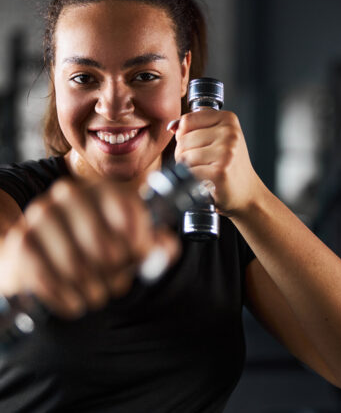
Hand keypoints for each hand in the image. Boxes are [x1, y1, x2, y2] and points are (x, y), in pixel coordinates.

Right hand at [0, 180, 177, 317]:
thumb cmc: (97, 243)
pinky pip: (47, 277)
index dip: (139, 243)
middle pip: (103, 245)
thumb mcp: (130, 238)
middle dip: (115, 272)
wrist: (46, 248)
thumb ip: (156, 244)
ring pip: (75, 265)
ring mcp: (42, 214)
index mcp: (103, 189)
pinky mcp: (22, 240)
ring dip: (92, 289)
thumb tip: (166, 249)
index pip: (129, 212)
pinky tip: (77, 302)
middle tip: (118, 283)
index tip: (140, 258)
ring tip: (99, 295)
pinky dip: (66, 297)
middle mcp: (71, 194)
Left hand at [173, 109, 259, 216]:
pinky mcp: (219, 171)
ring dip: (187, 168)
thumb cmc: (231, 165)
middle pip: (183, 139)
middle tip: (201, 163)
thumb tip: (173, 126)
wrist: (247, 192)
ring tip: (203, 171)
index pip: (187, 120)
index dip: (185, 135)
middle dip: (184, 154)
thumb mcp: (219, 138)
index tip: (198, 146)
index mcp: (228, 119)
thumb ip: (196, 127)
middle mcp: (229, 133)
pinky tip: (205, 180)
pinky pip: (189, 172)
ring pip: (184, 156)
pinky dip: (192, 179)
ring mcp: (226, 152)